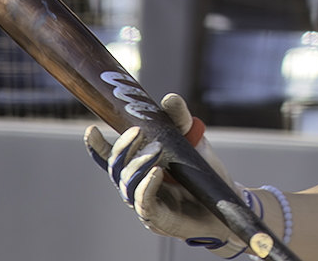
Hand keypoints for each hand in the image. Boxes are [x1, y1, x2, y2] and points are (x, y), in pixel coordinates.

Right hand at [84, 93, 259, 256]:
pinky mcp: (158, 219)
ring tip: (157, 150)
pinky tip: (156, 172)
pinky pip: (144, 203)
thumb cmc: (204, 172)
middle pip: (116, 168)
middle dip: (122, 148)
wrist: (226, 202)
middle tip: (138, 131)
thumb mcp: (192, 139)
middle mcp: (137, 185)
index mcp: (140, 167)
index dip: (98, 147)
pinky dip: (146, 186)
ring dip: (138, 165)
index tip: (91, 129)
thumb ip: (179, 119)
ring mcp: (145, 203)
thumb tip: (169, 98)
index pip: (112, 158)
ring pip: (127, 185)